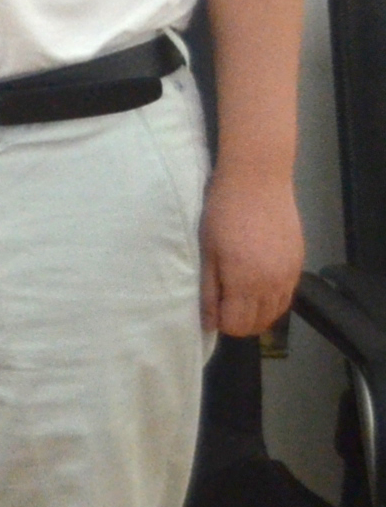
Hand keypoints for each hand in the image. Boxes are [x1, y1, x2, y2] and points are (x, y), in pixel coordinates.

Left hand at [205, 167, 304, 338]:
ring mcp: (290, 275)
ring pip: (276, 313)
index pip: (239, 326)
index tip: (211, 308)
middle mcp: (273, 285)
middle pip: (259, 324)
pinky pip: (287, 295)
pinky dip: (272, 299)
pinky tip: (256, 284)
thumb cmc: (222, 212)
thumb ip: (208, 290)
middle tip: (222, 303)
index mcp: (246, 283)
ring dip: (257, 312)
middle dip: (239, 321)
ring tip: (237, 294)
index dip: (222, 322)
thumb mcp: (206, 251)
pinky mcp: (299, 264)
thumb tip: (208, 322)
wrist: (258, 181)